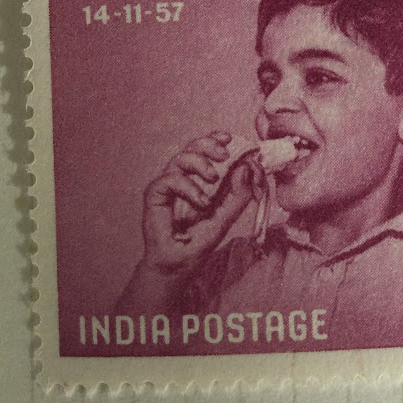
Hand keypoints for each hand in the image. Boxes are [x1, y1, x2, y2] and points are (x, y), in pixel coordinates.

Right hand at [141, 132, 252, 274]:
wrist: (177, 264)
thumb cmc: (199, 241)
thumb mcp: (227, 217)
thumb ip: (238, 195)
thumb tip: (247, 168)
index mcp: (200, 179)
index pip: (206, 151)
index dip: (216, 139)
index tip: (230, 138)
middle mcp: (184, 178)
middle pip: (192, 147)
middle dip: (209, 145)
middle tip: (224, 154)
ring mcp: (168, 186)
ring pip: (180, 158)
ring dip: (200, 163)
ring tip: (213, 179)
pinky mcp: (155, 195)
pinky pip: (170, 179)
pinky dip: (188, 187)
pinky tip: (201, 202)